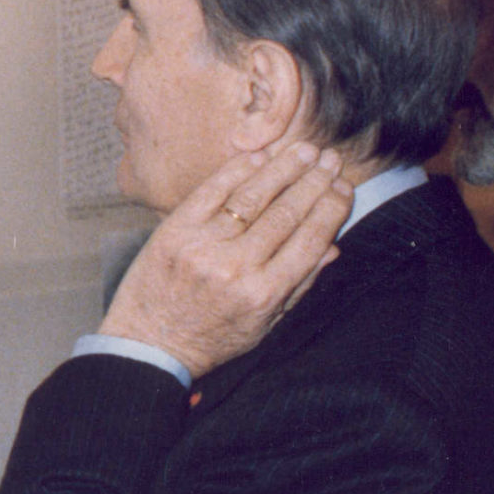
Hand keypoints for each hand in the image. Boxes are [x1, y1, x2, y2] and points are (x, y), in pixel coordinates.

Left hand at [97, 143, 352, 379]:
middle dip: (314, 182)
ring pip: (253, 196)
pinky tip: (259, 157)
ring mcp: (202, 246)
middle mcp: (235, 267)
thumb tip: (333, 246)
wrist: (149, 343)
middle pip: (286, 213)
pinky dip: (237, 170)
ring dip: (283, 168)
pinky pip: (212, 191)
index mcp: (263, 293)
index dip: (332, 209)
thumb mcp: (264, 324)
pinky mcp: (174, 231)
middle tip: (331, 159)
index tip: (344, 187)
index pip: (310, 240)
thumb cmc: (212, 337)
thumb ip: (300, 285)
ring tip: (304, 150)